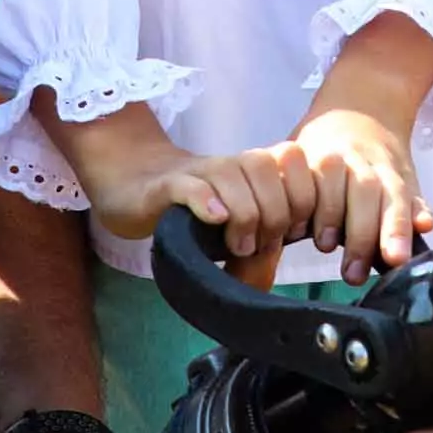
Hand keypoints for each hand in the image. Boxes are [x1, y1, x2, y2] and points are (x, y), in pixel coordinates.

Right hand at [52, 107, 315, 290]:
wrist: (132, 184)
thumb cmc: (190, 209)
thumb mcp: (232, 223)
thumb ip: (260, 235)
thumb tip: (280, 270)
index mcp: (250, 168)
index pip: (293, 162)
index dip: (300, 198)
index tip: (291, 233)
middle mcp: (227, 164)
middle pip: (266, 168)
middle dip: (272, 212)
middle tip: (257, 246)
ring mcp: (195, 172)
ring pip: (231, 174)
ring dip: (243, 214)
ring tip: (236, 247)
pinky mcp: (164, 186)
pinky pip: (189, 186)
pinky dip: (206, 201)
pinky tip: (214, 220)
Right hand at [280, 105, 432, 283]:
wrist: (352, 113)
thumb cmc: (376, 162)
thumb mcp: (401, 179)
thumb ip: (410, 206)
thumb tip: (426, 225)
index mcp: (387, 170)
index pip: (396, 199)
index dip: (395, 228)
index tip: (396, 258)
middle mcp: (359, 160)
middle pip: (365, 192)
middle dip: (361, 233)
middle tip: (354, 273)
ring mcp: (328, 154)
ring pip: (330, 178)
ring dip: (328, 214)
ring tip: (325, 246)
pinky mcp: (298, 154)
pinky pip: (297, 173)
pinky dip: (296, 198)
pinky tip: (294, 224)